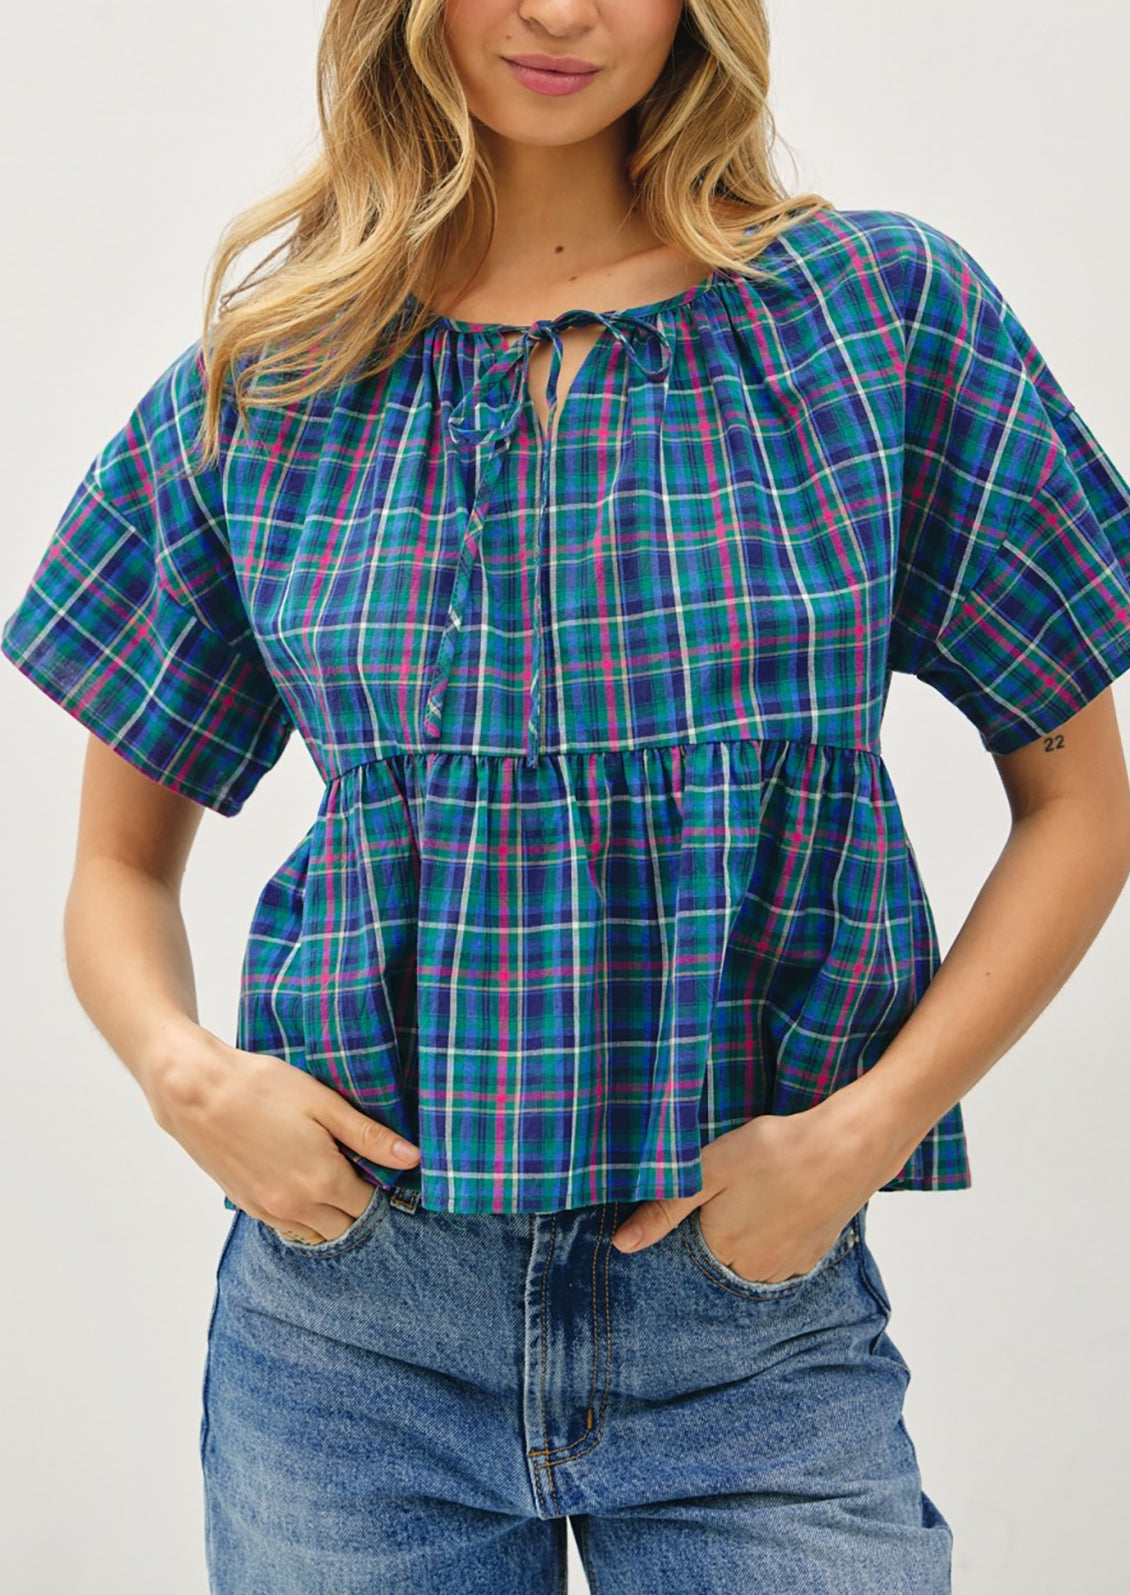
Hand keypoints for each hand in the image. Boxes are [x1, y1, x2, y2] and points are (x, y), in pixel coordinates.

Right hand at [146, 1027, 419, 1241]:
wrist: (195, 1092)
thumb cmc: (260, 1088)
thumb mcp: (323, 1103)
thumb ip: (369, 1136)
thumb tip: (412, 1159)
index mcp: (322, 1181)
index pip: (369, 1206)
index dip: (382, 1190)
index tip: (384, 1170)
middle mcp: (296, 1206)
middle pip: (345, 1227)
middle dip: (359, 1207)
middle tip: (361, 1174)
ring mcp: (268, 1210)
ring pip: (316, 1233)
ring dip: (332, 1217)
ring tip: (334, 1180)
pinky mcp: (247, 1205)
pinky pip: (288, 1228)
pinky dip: (304, 1217)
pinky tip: (303, 1185)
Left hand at [609, 1095, 889, 1281]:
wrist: (847, 1147)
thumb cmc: (775, 1151)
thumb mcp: (710, 1170)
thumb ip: (664, 1209)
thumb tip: (622, 1246)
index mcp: (721, 1250)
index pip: (689, 1246)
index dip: (694, 1217)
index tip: (709, 1192)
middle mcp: (753, 1271)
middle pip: (720, 1253)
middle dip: (721, 1225)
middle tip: (739, 1186)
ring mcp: (787, 1268)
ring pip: (752, 1255)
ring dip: (751, 1231)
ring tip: (761, 1191)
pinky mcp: (813, 1256)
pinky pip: (782, 1254)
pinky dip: (778, 1233)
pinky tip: (783, 1202)